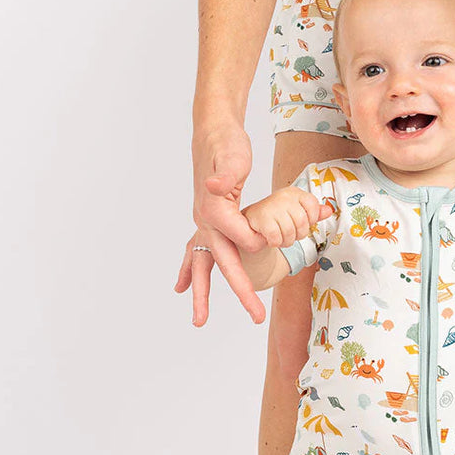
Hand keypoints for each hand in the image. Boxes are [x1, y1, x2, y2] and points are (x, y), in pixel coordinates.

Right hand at [175, 121, 264, 323]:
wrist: (213, 132)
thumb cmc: (227, 144)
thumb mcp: (233, 155)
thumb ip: (227, 174)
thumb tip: (216, 188)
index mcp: (215, 209)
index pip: (241, 238)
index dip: (259, 242)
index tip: (272, 239)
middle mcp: (205, 220)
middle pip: (223, 263)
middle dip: (241, 290)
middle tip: (257, 316)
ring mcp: (204, 224)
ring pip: (203, 265)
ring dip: (202, 294)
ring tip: (199, 321)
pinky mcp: (207, 222)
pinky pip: (197, 253)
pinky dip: (189, 272)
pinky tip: (181, 289)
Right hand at [245, 186, 333, 246]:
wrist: (252, 223)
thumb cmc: (277, 218)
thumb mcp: (297, 213)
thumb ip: (314, 213)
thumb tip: (329, 210)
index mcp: (294, 193)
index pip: (313, 206)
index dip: (311, 219)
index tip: (302, 222)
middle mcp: (284, 196)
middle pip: (302, 222)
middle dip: (298, 234)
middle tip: (289, 233)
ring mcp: (272, 206)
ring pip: (290, 232)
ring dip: (286, 241)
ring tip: (280, 237)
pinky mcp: (262, 218)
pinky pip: (277, 238)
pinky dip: (275, 243)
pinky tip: (271, 238)